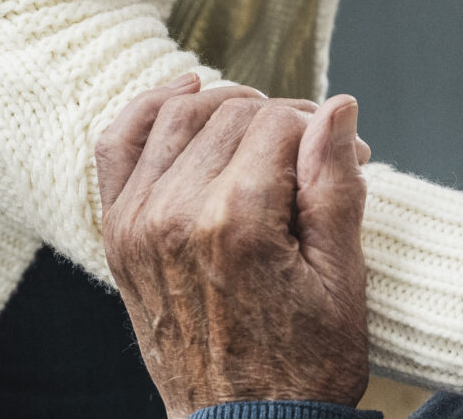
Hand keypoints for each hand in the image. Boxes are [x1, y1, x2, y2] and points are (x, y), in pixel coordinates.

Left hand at [97, 77, 371, 418]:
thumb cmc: (304, 366)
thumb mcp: (342, 281)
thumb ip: (336, 186)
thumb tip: (338, 108)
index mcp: (237, 222)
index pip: (278, 122)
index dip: (320, 129)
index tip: (344, 154)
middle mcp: (176, 213)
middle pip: (232, 114)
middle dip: (281, 120)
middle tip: (314, 153)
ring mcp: (138, 222)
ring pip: (179, 116)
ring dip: (225, 107)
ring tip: (262, 128)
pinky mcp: (119, 234)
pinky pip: (119, 144)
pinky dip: (149, 110)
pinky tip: (184, 96)